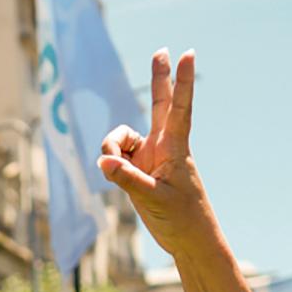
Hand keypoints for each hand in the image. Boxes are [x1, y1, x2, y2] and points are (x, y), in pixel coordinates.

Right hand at [97, 50, 218, 256]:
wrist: (189, 241)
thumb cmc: (181, 219)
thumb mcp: (152, 199)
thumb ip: (126, 179)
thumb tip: (102, 160)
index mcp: (175, 148)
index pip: (179, 108)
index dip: (182, 81)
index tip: (188, 54)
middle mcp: (162, 147)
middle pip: (159, 104)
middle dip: (159, 78)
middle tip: (161, 50)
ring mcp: (149, 157)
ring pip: (120, 138)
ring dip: (111, 148)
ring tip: (111, 168)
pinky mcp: (138, 170)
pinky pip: (115, 157)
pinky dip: (109, 164)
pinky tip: (113, 178)